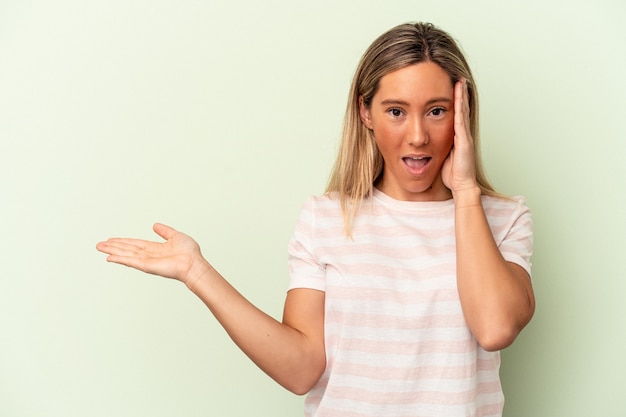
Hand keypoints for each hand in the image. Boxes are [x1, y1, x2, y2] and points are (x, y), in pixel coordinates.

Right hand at [96, 223, 205, 285]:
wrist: (193, 263)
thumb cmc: (189, 253)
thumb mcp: (175, 236)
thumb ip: (165, 231)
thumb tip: (155, 225)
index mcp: (155, 248)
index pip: (135, 244)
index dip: (123, 241)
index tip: (112, 239)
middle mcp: (149, 255)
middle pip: (127, 249)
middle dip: (113, 246)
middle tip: (100, 244)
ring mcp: (147, 261)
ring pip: (126, 254)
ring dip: (112, 251)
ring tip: (100, 248)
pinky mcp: (147, 266)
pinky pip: (130, 261)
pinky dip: (119, 259)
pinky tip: (109, 258)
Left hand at [441, 78, 478, 194]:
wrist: (461, 186)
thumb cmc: (452, 174)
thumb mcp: (441, 155)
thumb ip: (438, 145)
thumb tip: (426, 142)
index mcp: (457, 136)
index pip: (455, 115)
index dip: (454, 101)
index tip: (451, 88)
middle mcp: (463, 133)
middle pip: (461, 109)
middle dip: (459, 94)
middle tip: (458, 78)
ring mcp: (465, 135)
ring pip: (462, 111)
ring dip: (461, 95)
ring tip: (459, 81)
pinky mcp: (464, 139)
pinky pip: (460, 119)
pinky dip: (460, 106)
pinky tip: (458, 96)